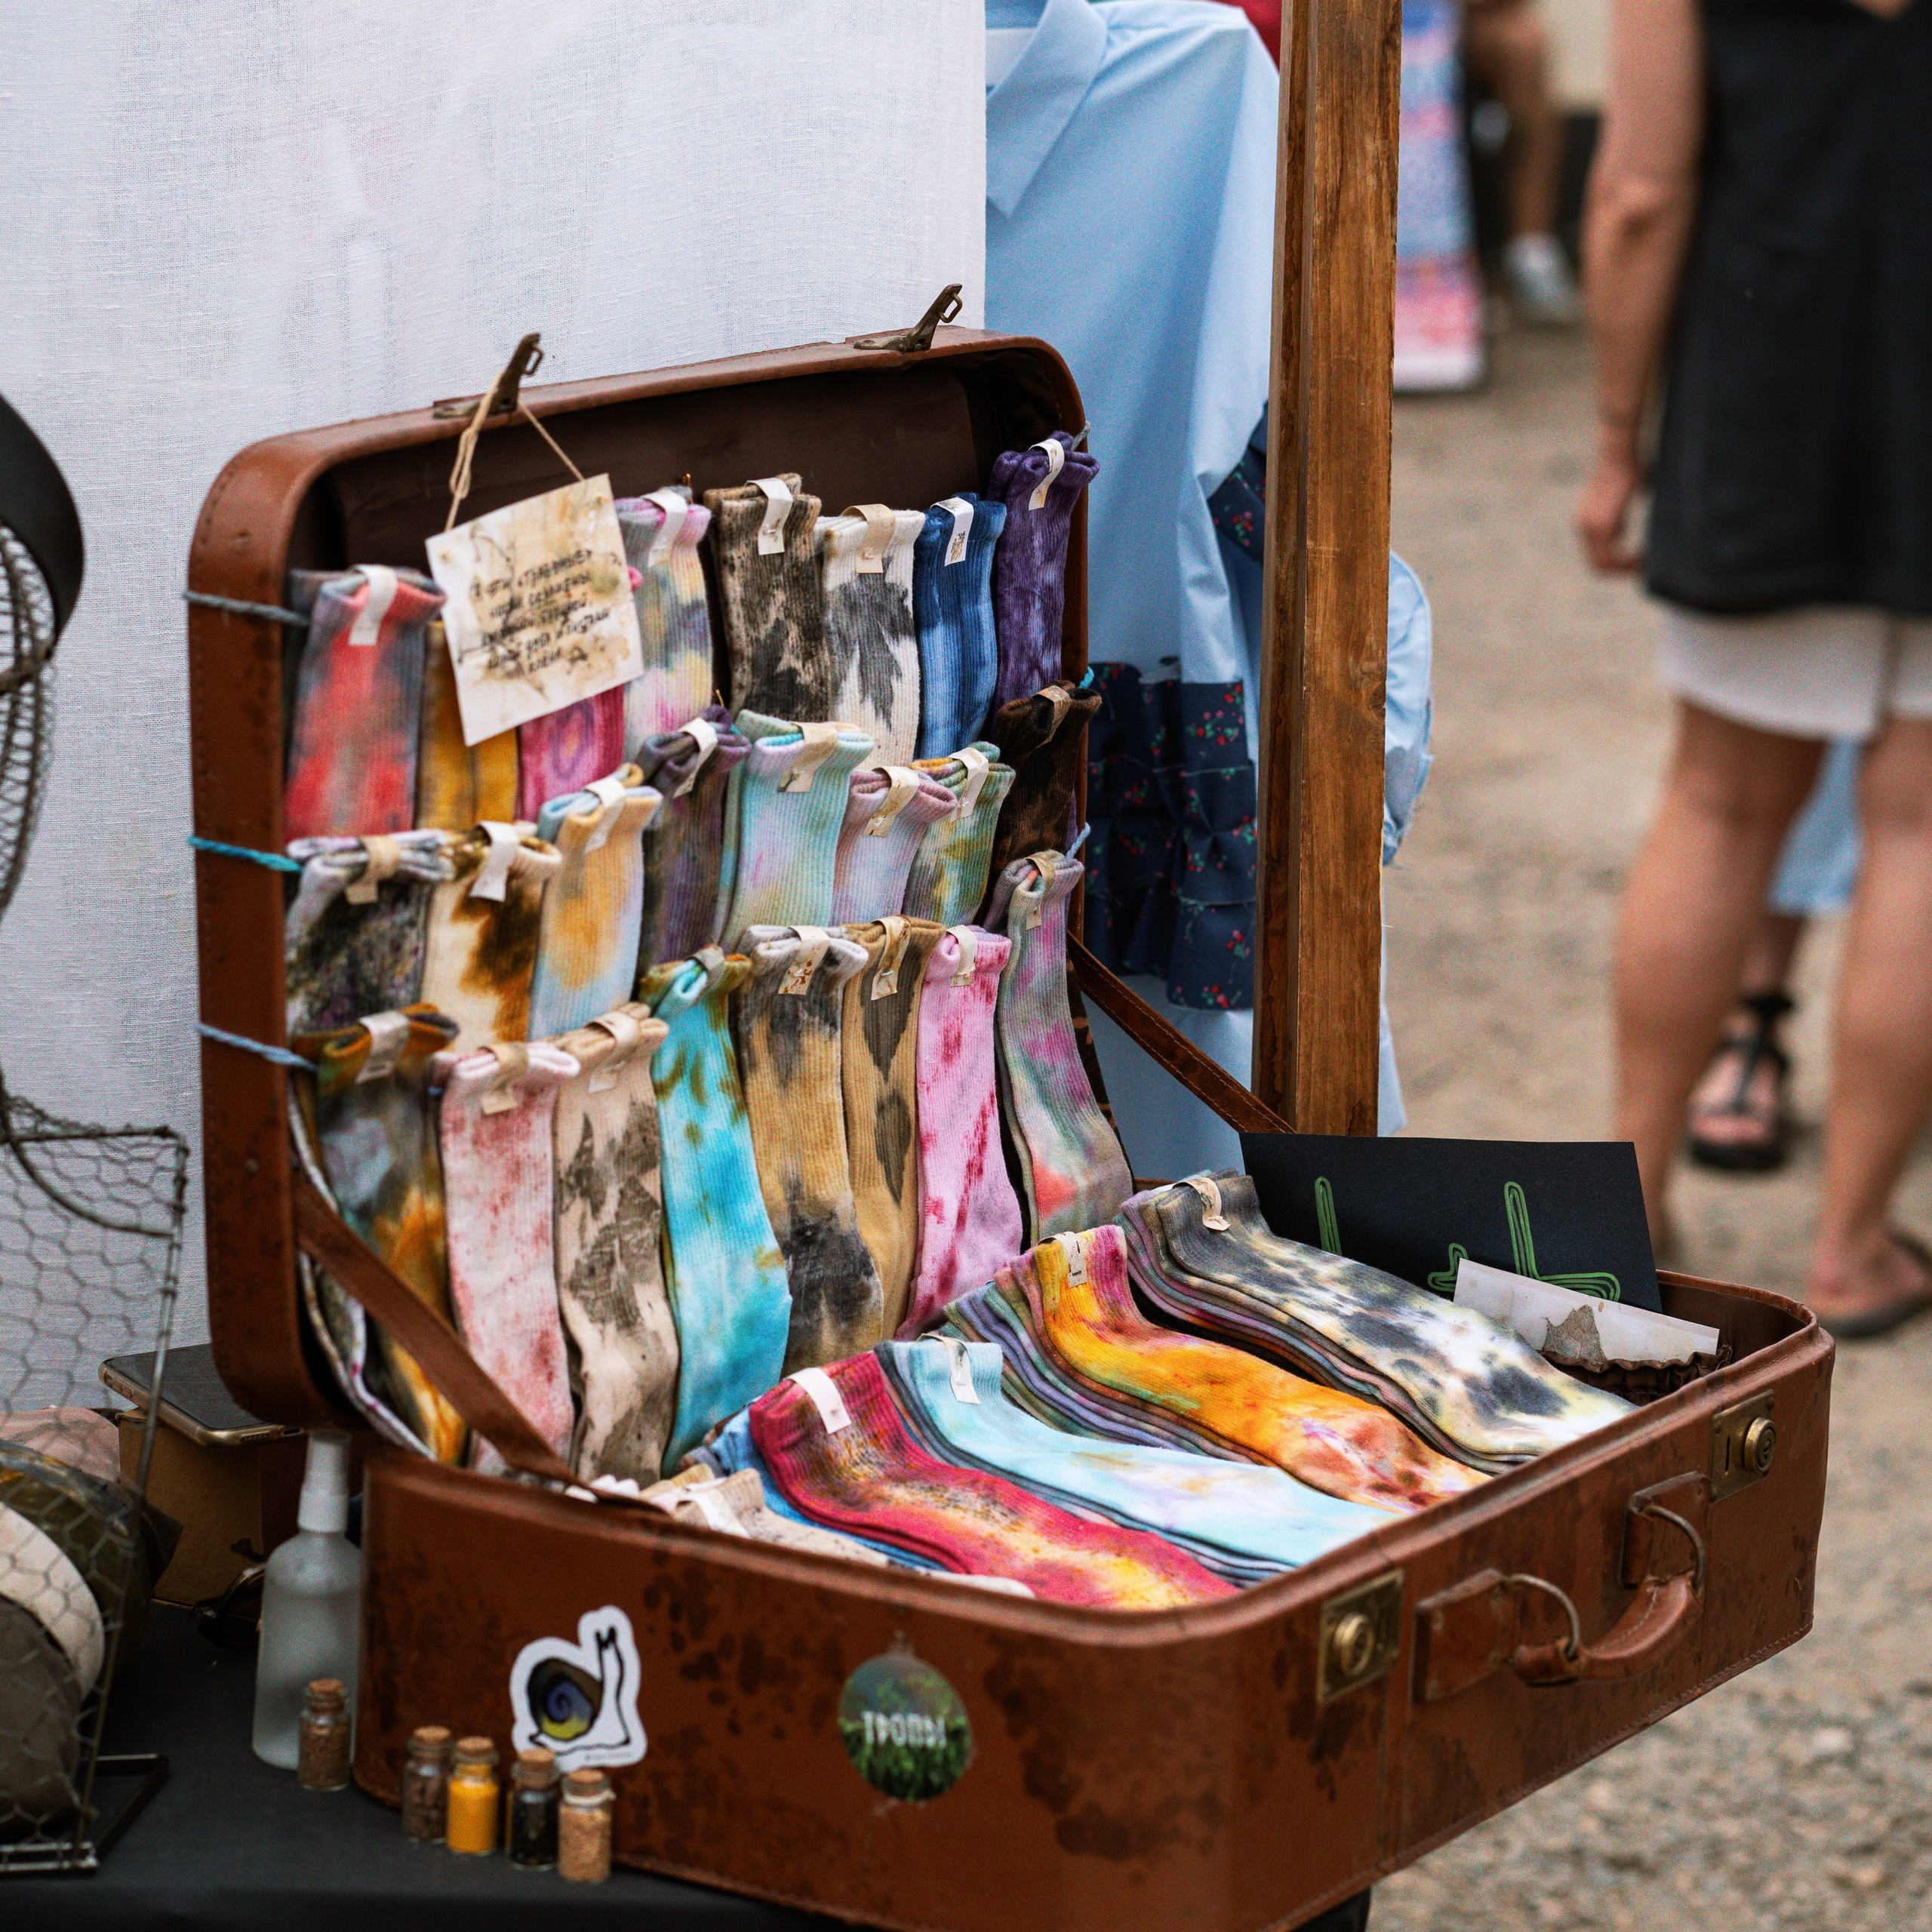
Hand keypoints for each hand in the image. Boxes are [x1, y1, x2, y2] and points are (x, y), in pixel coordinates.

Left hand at [1576, 441, 1644, 572]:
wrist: (1618, 452)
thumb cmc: (1626, 468)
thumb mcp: (1619, 500)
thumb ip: (1618, 519)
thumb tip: (1624, 532)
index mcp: (1584, 522)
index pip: (1595, 556)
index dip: (1615, 565)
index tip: (1636, 563)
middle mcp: (1583, 527)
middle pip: (1597, 565)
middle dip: (1621, 571)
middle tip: (1642, 570)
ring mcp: (1590, 527)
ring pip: (1604, 563)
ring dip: (1625, 568)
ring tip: (1645, 564)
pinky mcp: (1602, 524)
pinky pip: (1612, 555)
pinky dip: (1627, 561)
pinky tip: (1643, 557)